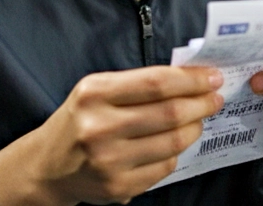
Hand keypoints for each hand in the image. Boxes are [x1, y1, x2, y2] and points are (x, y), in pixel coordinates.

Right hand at [0, 66, 223, 205]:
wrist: (47, 167)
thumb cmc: (79, 120)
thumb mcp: (97, 89)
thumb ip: (138, 83)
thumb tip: (190, 78)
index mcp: (94, 94)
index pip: (156, 83)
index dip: (192, 80)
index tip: (213, 77)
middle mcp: (99, 128)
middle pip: (170, 113)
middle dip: (201, 104)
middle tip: (215, 98)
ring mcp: (108, 161)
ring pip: (172, 142)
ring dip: (195, 128)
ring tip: (199, 119)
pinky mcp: (118, 187)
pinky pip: (164, 167)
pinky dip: (177, 153)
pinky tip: (177, 143)